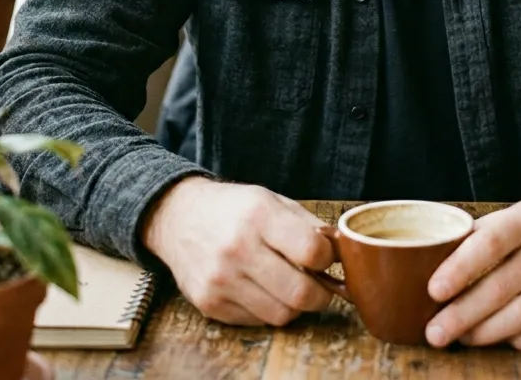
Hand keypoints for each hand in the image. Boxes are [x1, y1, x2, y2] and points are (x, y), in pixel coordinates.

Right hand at [140, 177, 334, 324]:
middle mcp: (238, 249)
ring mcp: (221, 280)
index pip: (311, 251)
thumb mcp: (271, 200)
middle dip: (321, 294)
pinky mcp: (209, 304)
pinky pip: (257, 321)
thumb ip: (307, 225)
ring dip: (295, 304)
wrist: (179, 218)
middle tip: (321, 285)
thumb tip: (341, 252)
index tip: (326, 258)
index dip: (328, 259)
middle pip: (300, 293)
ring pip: (281, 314)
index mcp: (258, 215)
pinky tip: (263, 289)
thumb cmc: (233, 208)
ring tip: (291, 285)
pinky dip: (268, 309)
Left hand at [425, 193, 520, 349]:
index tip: (434, 290)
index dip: (460, 268)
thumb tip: (443, 256)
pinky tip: (500, 338)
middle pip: (501, 288)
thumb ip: (491, 233)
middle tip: (434, 332)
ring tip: (460, 337)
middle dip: (462, 314)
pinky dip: (518, 339)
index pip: (491, 243)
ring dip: (484, 332)